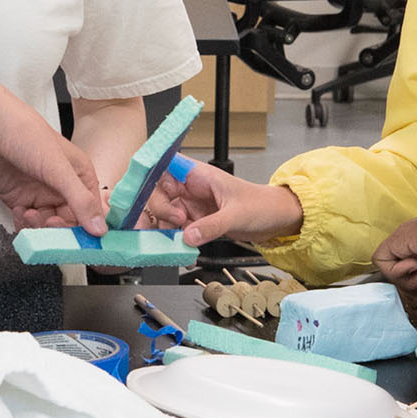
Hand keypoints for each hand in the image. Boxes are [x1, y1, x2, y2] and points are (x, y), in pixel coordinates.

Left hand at [0, 78, 106, 229]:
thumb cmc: (26, 135)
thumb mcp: (58, 168)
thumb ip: (79, 200)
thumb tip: (100, 229)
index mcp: (80, 176)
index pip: (92, 211)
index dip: (87, 228)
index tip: (79, 242)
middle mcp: (63, 187)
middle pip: (70, 223)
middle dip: (59, 229)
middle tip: (48, 224)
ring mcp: (41, 195)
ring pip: (48, 227)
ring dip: (39, 227)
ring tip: (28, 213)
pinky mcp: (21, 200)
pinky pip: (27, 223)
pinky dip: (23, 224)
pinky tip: (19, 211)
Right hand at [147, 160, 304, 244]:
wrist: (276, 221)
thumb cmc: (262, 205)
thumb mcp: (237, 215)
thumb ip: (212, 226)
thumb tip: (188, 236)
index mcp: (198, 174)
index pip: (165, 165)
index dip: (149, 174)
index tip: (141, 189)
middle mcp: (190, 188)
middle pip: (158, 193)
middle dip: (159, 210)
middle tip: (169, 225)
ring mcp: (191, 206)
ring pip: (164, 215)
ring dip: (163, 230)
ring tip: (171, 244)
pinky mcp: (195, 223)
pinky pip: (176, 232)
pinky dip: (175, 242)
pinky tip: (181, 252)